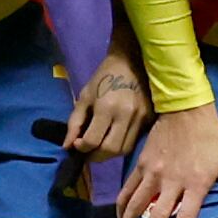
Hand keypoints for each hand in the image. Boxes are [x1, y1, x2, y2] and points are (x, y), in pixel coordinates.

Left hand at [57, 45, 152, 160]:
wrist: (131, 61)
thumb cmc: (104, 77)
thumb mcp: (85, 96)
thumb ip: (74, 123)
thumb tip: (67, 146)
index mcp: (107, 107)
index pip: (93, 140)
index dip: (82, 147)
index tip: (77, 144)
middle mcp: (126, 115)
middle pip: (111, 150)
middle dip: (96, 155)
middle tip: (88, 151)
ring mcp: (141, 118)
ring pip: (125, 149)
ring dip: (110, 153)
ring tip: (100, 147)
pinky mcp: (149, 119)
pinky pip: (134, 141)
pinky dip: (122, 145)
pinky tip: (114, 139)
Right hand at [118, 103, 217, 217]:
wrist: (187, 109)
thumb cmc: (214, 135)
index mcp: (196, 183)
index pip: (186, 216)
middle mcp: (172, 181)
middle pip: (158, 216)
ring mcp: (154, 173)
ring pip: (137, 204)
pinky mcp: (143, 164)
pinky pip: (129, 187)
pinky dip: (122, 203)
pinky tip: (119, 216)